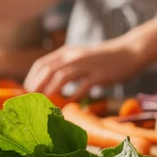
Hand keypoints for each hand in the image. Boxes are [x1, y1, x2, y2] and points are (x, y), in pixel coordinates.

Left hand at [23, 39, 143, 98]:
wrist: (128, 52)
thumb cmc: (102, 58)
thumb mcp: (79, 56)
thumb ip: (64, 65)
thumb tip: (48, 82)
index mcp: (66, 51)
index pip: (41, 64)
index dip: (31, 78)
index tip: (27, 92)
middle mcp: (73, 56)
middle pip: (47, 70)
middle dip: (36, 86)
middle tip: (32, 100)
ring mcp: (86, 65)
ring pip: (61, 76)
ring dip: (50, 91)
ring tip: (45, 103)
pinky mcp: (98, 75)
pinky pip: (82, 87)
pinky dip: (72, 97)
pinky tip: (68, 105)